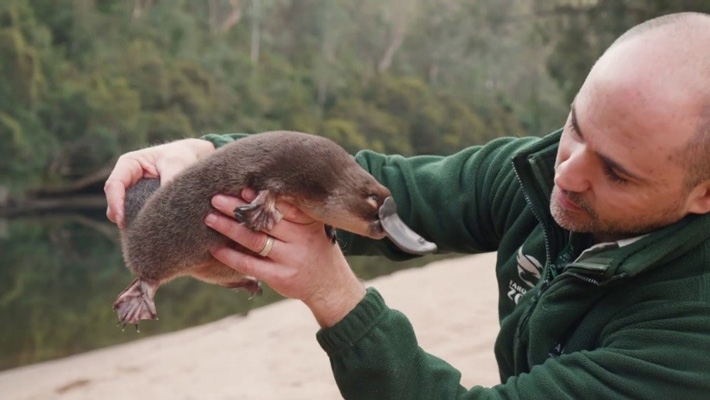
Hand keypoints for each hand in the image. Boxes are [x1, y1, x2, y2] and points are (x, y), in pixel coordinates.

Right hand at [104, 138, 214, 227]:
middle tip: (137, 231)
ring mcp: (133, 193)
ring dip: (134, 222)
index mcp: (129, 164)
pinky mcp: (142, 204)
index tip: (122, 221)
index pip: (114, 185)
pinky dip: (143, 223)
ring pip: (124, 212)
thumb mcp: (176, 165)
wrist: (193, 158)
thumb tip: (163, 208)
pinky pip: (137, 217)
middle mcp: (127, 179)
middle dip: (122, 217)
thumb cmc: (182, 157)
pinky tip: (155, 228)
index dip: (115, 204)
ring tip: (150, 229)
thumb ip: (168, 183)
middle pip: (115, 202)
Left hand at [204, 191, 365, 326]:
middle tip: (216, 198)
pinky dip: (231, 255)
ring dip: (230, 228)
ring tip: (210, 218)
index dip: (260, 196)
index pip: (281, 205)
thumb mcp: (311, 228)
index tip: (240, 186)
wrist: (329, 285)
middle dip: (238, 209)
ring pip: (254, 241)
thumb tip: (256, 191)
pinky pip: (250, 264)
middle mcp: (300, 239)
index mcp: (307, 223)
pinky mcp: (280, 277)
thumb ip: (291, 212)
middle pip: (264, 221)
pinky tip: (215, 248)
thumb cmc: (314, 249)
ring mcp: (290, 259)